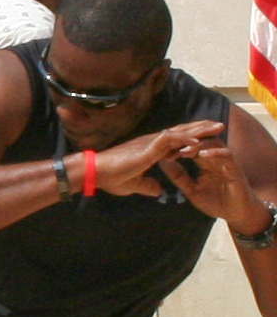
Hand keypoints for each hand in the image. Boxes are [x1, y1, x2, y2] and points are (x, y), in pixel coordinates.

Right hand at [93, 120, 223, 196]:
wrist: (97, 172)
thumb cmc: (111, 178)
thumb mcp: (134, 184)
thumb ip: (147, 185)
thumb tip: (158, 191)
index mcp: (151, 150)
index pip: (177, 141)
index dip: (192, 139)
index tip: (207, 139)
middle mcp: (154, 143)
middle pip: (183, 132)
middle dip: (201, 129)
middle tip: (219, 126)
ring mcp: (152, 142)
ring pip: (181, 132)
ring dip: (200, 129)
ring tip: (218, 127)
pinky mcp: (149, 146)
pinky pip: (172, 139)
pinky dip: (186, 139)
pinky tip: (199, 141)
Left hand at [158, 146, 268, 228]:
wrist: (236, 214)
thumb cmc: (215, 202)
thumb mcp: (190, 190)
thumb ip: (178, 177)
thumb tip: (162, 163)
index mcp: (204, 162)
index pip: (191, 147)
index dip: (177, 146)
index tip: (161, 149)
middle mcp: (216, 158)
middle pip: (202, 141)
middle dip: (186, 141)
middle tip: (171, 145)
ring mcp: (226, 162)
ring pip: (214, 144)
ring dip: (199, 146)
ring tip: (184, 151)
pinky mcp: (235, 168)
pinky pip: (227, 155)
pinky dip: (215, 153)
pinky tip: (203, 156)